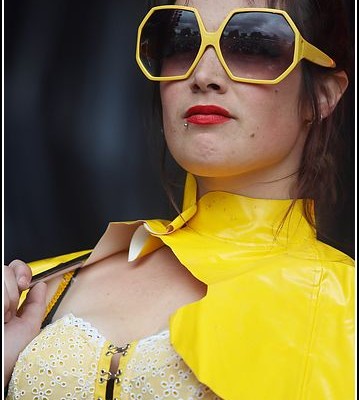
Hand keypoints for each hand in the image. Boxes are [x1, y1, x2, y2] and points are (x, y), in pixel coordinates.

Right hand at [4, 260, 46, 385]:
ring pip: (1, 273)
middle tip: (9, 312)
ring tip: (2, 318)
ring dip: (6, 299)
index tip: (25, 284)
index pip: (13, 268)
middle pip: (5, 269)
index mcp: (7, 300)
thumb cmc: (8, 355)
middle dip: (13, 290)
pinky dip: (1, 301)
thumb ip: (36, 304)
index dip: (21, 270)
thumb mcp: (29, 327)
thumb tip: (41, 285)